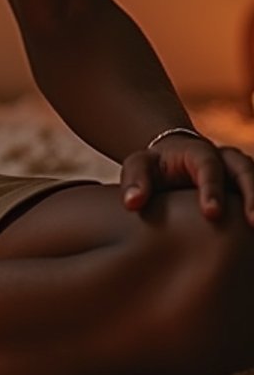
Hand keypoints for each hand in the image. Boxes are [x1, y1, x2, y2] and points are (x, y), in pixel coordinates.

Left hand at [120, 130, 253, 222]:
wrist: (174, 160)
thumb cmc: (155, 166)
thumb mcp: (138, 166)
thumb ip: (134, 181)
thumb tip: (133, 203)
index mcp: (197, 152)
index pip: (208, 166)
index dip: (212, 188)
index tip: (211, 213)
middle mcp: (225, 159)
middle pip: (244, 170)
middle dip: (251, 195)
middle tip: (253, 223)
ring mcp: (239, 173)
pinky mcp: (245, 188)